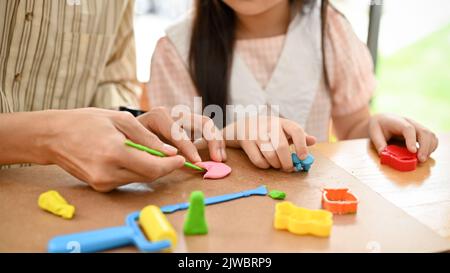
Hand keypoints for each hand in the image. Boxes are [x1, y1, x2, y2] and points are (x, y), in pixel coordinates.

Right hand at [42, 108, 184, 191]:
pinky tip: (129, 157)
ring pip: (138, 179)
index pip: (153, 167)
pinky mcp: (99, 187)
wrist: (53, 136)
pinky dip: (134, 170)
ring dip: (148, 167)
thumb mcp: (119, 119)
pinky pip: (126, 179)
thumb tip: (170, 152)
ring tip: (147, 152)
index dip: (171, 165)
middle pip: (148, 176)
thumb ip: (147, 137)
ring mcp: (102, 182)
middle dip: (163, 167)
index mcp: (114, 152)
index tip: (182, 158)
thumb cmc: (86, 121)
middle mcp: (107, 173)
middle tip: (171, 156)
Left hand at [137, 107, 225, 162]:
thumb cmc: (130, 138)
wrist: (127, 129)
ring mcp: (183, 116)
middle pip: (201, 121)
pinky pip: (207, 129)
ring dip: (217, 141)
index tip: (197, 163)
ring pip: (207, 123)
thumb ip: (153, 150)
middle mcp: (174, 112)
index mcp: (159, 115)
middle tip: (217, 159)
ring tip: (220, 158)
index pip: (179, 131)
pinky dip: (215, 141)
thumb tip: (172, 161)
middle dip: (211, 140)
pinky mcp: (189, 124)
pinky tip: (218, 155)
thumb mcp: (136, 143)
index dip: (189, 148)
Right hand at [224, 116, 315, 170]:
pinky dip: (265, 165)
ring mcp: (256, 133)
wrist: (245, 125)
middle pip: (281, 146)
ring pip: (269, 154)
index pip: (296, 131)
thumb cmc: (270, 130)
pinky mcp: (246, 142)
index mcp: (283, 122)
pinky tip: (267, 163)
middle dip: (287, 161)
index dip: (301, 145)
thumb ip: (300, 136)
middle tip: (289, 168)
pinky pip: (258, 160)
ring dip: (276, 164)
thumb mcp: (285, 130)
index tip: (303, 158)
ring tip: (277, 165)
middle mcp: (270, 125)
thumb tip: (313, 140)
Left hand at [369, 113, 437, 161]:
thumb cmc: (378, 126)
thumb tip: (383, 154)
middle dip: (424, 147)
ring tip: (422, 159)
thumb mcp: (374, 133)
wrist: (382, 119)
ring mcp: (417, 126)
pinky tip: (424, 155)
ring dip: (429, 148)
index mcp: (397, 121)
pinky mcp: (420, 132)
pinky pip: (431, 138)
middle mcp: (410, 122)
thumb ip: (379, 143)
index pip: (408, 128)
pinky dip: (431, 147)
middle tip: (420, 160)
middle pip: (423, 132)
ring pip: (430, 135)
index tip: (412, 151)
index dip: (411, 140)